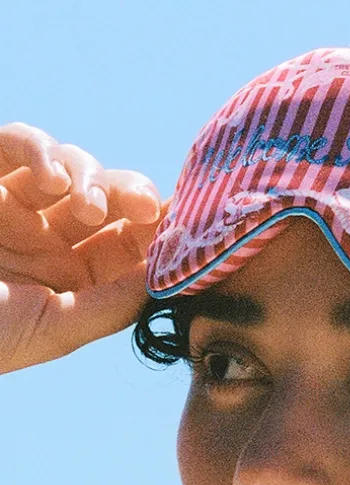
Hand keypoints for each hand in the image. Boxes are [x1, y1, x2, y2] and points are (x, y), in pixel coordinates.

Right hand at [0, 122, 167, 374]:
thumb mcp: (54, 330)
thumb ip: (111, 306)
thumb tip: (166, 277)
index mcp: (74, 278)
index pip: (130, 246)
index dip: (159, 234)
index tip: (187, 231)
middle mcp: (50, 237)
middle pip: (109, 201)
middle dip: (134, 198)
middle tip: (148, 210)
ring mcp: (16, 203)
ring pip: (73, 168)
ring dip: (89, 179)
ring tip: (84, 207)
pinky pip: (18, 143)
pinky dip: (41, 150)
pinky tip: (53, 181)